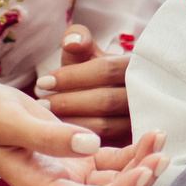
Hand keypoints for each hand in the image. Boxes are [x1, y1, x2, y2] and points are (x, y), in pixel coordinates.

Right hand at [0, 81, 165, 185]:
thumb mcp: (8, 121)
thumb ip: (47, 135)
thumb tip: (89, 144)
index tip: (145, 169)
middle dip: (139, 182)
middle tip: (161, 154)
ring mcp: (72, 174)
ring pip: (117, 181)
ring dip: (142, 165)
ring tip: (160, 136)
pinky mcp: (79, 158)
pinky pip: (114, 162)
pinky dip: (134, 152)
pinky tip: (150, 134)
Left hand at [36, 24, 131, 143]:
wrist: (114, 98)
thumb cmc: (94, 75)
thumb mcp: (88, 54)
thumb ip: (78, 40)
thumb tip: (72, 42)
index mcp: (135, 66)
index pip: (105, 70)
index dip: (71, 76)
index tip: (42, 82)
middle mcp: (145, 94)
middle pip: (106, 100)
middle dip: (69, 102)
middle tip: (41, 104)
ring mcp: (141, 120)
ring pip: (105, 126)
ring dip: (72, 123)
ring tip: (46, 119)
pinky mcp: (132, 142)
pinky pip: (105, 145)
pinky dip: (80, 140)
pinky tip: (60, 136)